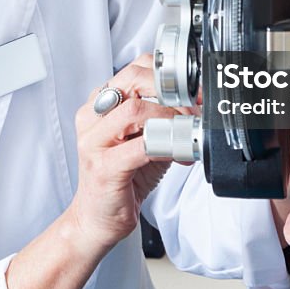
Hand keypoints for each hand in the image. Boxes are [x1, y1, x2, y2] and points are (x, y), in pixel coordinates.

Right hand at [67, 55, 177, 253]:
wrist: (96, 220)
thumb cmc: (121, 179)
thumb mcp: (143, 140)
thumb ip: (162, 120)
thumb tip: (197, 107)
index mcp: (99, 104)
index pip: (134, 68)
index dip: (168, 75)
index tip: (193, 89)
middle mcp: (92, 117)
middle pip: (133, 81)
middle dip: (172, 91)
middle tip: (193, 108)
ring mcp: (94, 141)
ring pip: (135, 110)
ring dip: (171, 119)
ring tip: (187, 131)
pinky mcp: (103, 167)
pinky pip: (140, 146)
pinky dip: (166, 146)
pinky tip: (179, 153)